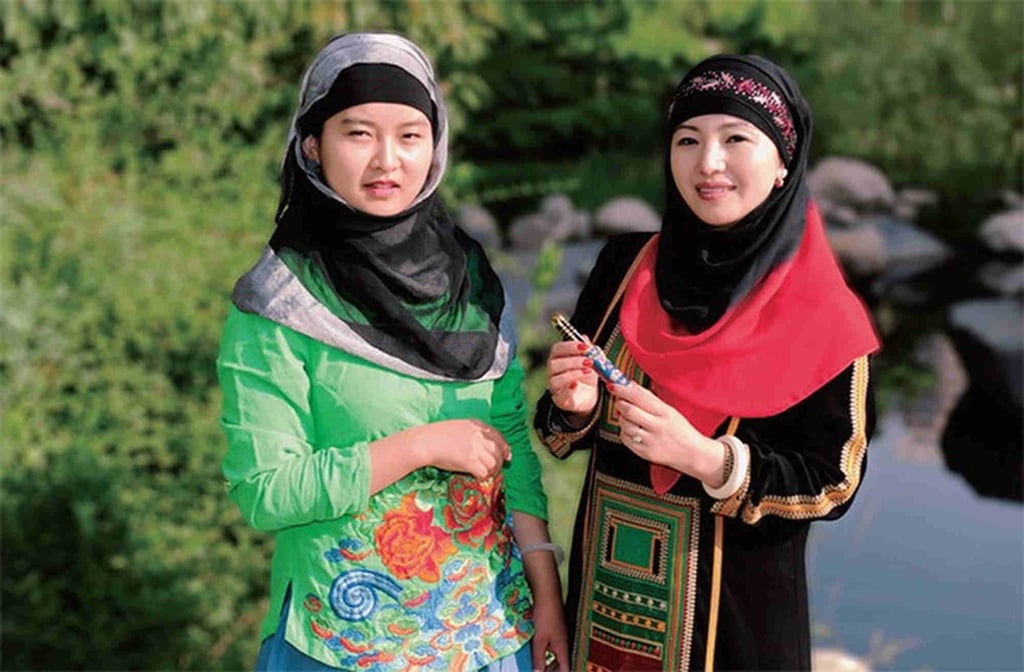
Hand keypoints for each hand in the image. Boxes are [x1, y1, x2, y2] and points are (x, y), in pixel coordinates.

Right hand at [421, 419, 509, 479]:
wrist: (424, 442)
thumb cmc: (435, 436)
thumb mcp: (457, 427)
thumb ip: (470, 433)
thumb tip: (480, 447)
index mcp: (476, 424)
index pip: (498, 436)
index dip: (504, 447)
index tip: (507, 456)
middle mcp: (478, 435)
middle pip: (498, 450)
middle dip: (500, 462)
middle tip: (495, 470)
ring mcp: (474, 447)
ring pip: (494, 462)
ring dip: (492, 471)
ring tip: (486, 474)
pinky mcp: (469, 461)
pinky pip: (484, 472)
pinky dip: (483, 477)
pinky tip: (478, 477)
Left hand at [531, 592, 568, 671]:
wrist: (547, 594)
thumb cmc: (545, 615)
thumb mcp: (539, 640)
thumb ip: (539, 658)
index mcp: (563, 648)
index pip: (565, 669)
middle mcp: (564, 642)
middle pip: (562, 663)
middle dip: (552, 669)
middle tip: (539, 670)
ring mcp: (560, 635)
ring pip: (556, 654)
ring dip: (547, 660)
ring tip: (536, 663)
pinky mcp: (555, 628)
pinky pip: (552, 645)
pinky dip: (545, 650)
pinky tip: (536, 648)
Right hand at [546, 340, 598, 416]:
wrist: (590, 395)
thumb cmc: (586, 374)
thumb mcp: (590, 359)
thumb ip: (588, 349)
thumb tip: (584, 337)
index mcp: (557, 358)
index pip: (557, 349)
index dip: (569, 346)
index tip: (585, 346)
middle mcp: (552, 372)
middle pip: (554, 364)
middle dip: (573, 361)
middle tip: (590, 361)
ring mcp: (555, 387)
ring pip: (555, 379)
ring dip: (573, 374)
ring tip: (588, 371)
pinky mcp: (561, 400)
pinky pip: (560, 395)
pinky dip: (568, 390)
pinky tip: (576, 384)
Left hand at [604, 381, 720, 478]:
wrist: (693, 454)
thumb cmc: (681, 430)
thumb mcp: (669, 410)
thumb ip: (649, 397)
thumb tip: (629, 384)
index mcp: (665, 412)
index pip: (639, 397)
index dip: (622, 390)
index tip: (612, 385)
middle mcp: (658, 427)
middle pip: (629, 411)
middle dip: (620, 404)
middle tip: (620, 401)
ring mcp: (651, 441)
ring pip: (625, 425)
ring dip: (622, 418)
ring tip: (629, 417)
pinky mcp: (645, 453)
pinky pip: (625, 439)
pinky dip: (624, 432)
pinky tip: (633, 430)